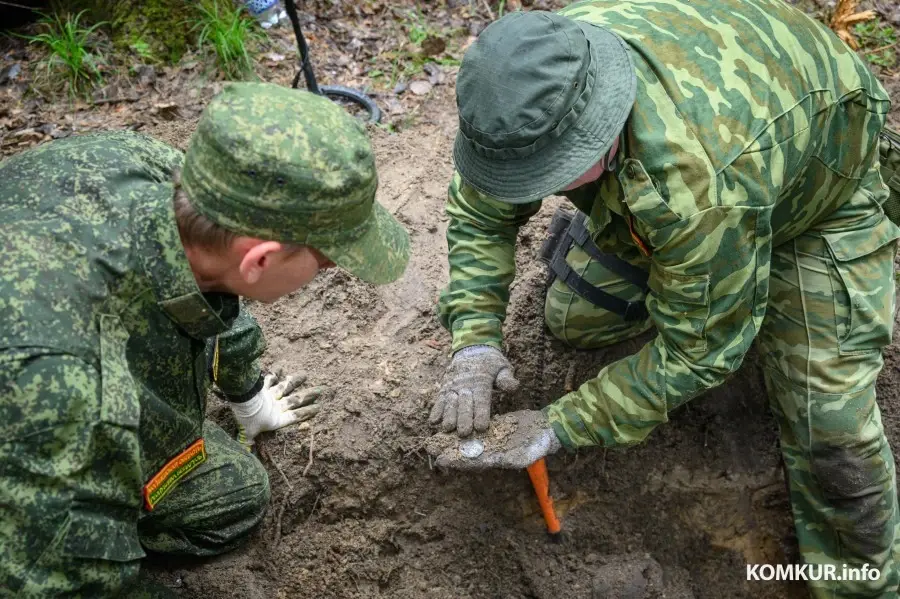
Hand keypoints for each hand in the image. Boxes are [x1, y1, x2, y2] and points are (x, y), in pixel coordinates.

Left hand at [230, 370, 324, 447]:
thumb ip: (247, 441)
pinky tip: (281, 366)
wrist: (242, 404)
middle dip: (308, 395)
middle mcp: (277, 406)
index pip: (295, 416)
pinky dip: (275, 372)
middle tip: (320, 390)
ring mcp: (270, 395)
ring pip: (285, 387)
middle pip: (295, 400)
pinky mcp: (262, 387)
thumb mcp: (247, 433)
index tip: (318, 408)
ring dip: (295, 381)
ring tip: (305, 374)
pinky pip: (269, 378)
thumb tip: (247, 451)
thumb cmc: (247, 421)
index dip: (307, 412)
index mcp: (277, 419)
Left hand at [427, 410, 561, 469]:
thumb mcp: (529, 452)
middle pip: (467, 452)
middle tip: (429, 448)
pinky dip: (463, 428)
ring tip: (434, 437)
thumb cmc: (541, 443)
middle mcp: (493, 452)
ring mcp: (493, 440)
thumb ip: (515, 457)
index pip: (474, 461)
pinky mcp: (494, 428)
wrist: (548, 429)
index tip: (441, 460)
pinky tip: (450, 425)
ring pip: (469, 441)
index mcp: (499, 460)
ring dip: (452, 440)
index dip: (457, 460)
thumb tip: (500, 461)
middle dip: (448, 450)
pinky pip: (476, 429)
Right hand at [429, 345, 519, 435]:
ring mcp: (453, 385)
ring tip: (448, 428)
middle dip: (463, 418)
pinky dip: (436, 409)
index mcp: (481, 381)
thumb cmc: (490, 362)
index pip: (481, 399)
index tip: (481, 427)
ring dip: (449, 416)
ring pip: (450, 402)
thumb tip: (514, 386)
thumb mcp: (502, 367)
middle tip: (464, 433)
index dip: (481, 413)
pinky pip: (439, 398)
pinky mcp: (445, 386)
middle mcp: (465, 383)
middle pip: (464, 403)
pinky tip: (434, 421)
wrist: (472, 347)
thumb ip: (506, 378)